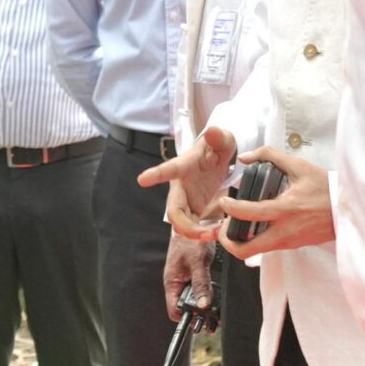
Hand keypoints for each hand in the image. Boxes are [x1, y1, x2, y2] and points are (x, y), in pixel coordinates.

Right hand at [141, 125, 238, 239]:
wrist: (217, 159)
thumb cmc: (215, 149)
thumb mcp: (222, 141)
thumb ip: (219, 137)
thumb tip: (214, 131)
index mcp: (183, 167)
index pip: (167, 170)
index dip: (155, 174)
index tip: (142, 179)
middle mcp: (180, 187)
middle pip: (173, 210)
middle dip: (186, 226)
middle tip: (206, 233)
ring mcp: (185, 200)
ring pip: (181, 224)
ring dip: (196, 234)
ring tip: (216, 233)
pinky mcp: (194, 210)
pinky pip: (193, 228)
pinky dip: (203, 234)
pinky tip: (218, 233)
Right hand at [162, 232, 210, 322]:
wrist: (192, 224)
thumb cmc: (190, 241)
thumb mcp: (198, 263)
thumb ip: (201, 284)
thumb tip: (202, 305)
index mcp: (172, 283)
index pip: (174, 310)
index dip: (186, 318)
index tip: (201, 320)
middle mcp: (177, 284)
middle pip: (185, 308)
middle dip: (199, 314)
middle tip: (215, 319)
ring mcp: (184, 281)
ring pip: (193, 300)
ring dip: (204, 305)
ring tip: (217, 311)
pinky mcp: (192, 276)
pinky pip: (199, 291)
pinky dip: (207, 295)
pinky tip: (215, 296)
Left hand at [212, 144, 335, 256]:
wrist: (348, 209)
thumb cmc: (324, 186)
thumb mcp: (299, 165)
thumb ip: (270, 155)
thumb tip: (243, 158)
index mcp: (285, 209)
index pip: (250, 213)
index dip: (231, 209)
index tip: (223, 202)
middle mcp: (285, 231)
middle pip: (246, 250)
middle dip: (227, 242)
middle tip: (223, 227)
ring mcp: (289, 242)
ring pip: (256, 252)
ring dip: (240, 241)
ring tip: (236, 224)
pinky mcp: (293, 246)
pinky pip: (268, 247)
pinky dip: (256, 240)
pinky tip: (254, 225)